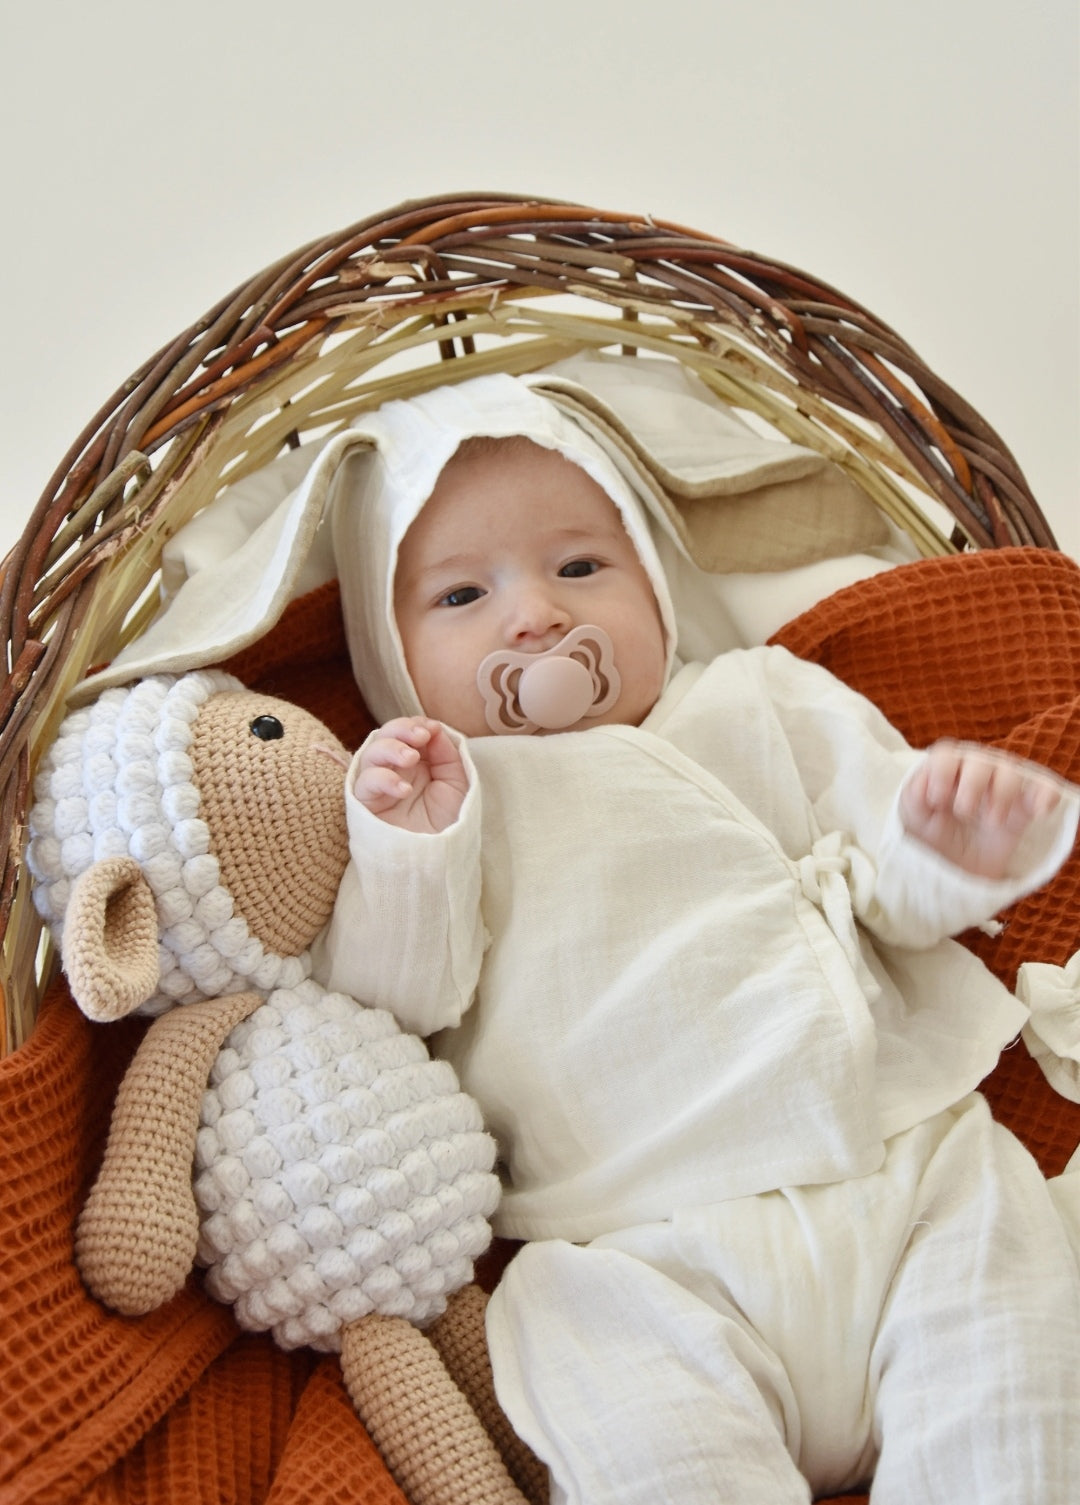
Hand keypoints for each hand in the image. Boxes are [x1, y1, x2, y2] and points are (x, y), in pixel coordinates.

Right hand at [353, 717, 468, 833]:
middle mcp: (394, 770)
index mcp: (415, 762)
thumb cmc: (447, 821)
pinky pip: (364, 784)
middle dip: (401, 730)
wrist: (439, 858)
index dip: (415, 725)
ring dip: (390, 749)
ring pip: (370, 754)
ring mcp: (379, 786)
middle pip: (384, 736)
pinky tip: (404, 790)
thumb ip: (447, 753)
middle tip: (420, 738)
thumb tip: (433, 728)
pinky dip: (383, 780)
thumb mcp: (457, 782)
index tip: (432, 729)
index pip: (405, 732)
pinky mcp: (366, 805)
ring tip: (411, 758)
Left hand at [900, 740, 1061, 879]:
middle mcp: (974, 773)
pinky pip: (1044, 789)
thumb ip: (914, 795)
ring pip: (1011, 772)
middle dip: (972, 785)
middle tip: (964, 812)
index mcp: (945, 771)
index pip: (946, 754)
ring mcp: (1001, 789)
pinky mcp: (1024, 809)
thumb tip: (925, 782)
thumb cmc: (928, 836)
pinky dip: (1045, 795)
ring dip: (1002, 794)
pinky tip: (1039, 811)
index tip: (937, 800)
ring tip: (992, 822)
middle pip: (980, 760)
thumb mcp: (911, 817)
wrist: (953, 870)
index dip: (942, 773)